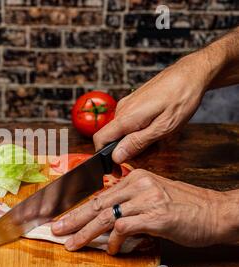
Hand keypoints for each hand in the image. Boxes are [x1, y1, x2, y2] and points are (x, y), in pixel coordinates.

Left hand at [51, 169, 238, 254]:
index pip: (99, 194)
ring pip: (105, 215)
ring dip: (86, 233)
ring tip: (73, 244)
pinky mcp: (155, 215)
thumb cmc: (186, 208)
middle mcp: (138, 184)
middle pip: (97, 203)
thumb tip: (106, 220)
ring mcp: (146, 199)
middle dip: (73, 218)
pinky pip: (124, 227)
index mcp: (135, 177)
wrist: (217, 212)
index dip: (79, 208)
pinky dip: (113, 240)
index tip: (64, 217)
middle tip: (57, 229)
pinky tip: (111, 249)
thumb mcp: (153, 197)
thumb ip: (130, 204)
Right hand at [94, 52, 213, 163]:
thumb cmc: (181, 98)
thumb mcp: (163, 127)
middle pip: (114, 139)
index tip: (116, 169)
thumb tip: (116, 156)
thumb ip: (137, 143)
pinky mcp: (134, 103)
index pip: (100, 140)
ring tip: (162, 137)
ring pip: (124, 132)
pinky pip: (131, 123)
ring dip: (140, 140)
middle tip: (154, 152)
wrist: (190, 74)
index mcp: (126, 118)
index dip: (104, 158)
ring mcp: (127, 105)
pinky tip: (159, 127)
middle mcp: (122, 110)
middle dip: (131, 150)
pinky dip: (143, 130)